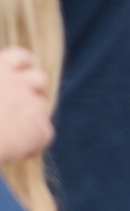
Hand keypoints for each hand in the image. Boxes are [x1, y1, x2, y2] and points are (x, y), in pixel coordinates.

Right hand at [0, 48, 52, 162]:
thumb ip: (0, 84)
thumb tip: (4, 102)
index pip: (21, 58)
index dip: (23, 68)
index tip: (19, 79)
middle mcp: (17, 82)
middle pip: (39, 79)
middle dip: (33, 92)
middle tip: (19, 110)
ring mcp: (31, 104)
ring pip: (41, 107)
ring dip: (31, 119)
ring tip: (9, 135)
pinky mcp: (38, 129)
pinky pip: (44, 134)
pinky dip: (33, 145)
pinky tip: (14, 152)